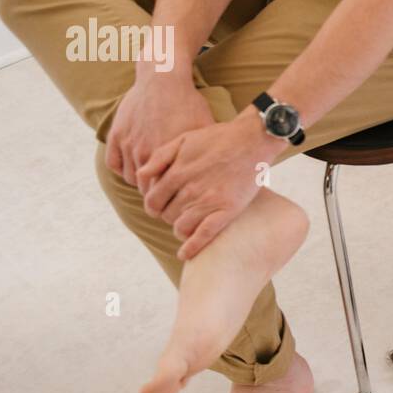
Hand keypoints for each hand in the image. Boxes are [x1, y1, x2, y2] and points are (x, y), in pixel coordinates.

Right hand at [106, 77, 214, 190]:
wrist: (162, 78)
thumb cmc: (188, 103)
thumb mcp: (204, 128)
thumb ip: (208, 154)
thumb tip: (223, 173)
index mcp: (168, 157)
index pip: (166, 192)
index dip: (172, 198)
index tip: (178, 197)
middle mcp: (145, 154)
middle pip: (147, 190)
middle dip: (156, 194)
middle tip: (165, 193)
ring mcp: (128, 144)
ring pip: (130, 178)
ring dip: (140, 181)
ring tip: (153, 179)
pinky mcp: (116, 135)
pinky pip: (113, 163)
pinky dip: (122, 167)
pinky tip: (135, 166)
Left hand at [136, 108, 283, 259]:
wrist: (252, 140)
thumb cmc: (218, 138)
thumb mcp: (183, 139)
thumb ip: (159, 157)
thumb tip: (140, 178)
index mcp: (177, 173)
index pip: (152, 201)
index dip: (153, 205)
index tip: (161, 205)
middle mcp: (190, 190)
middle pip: (166, 216)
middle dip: (167, 215)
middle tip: (176, 212)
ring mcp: (209, 201)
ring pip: (181, 228)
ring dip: (179, 229)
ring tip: (185, 225)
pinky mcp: (227, 210)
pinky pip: (204, 235)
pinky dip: (192, 247)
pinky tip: (185, 254)